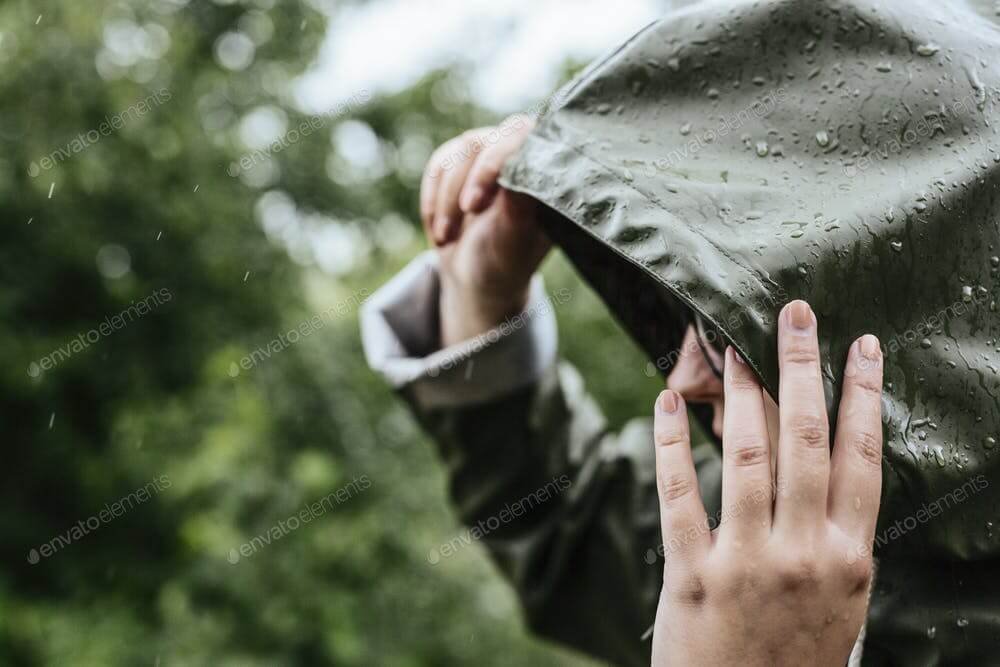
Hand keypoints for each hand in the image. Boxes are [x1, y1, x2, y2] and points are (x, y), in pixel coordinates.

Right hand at [419, 117, 550, 346]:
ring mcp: (488, 154)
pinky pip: (438, 164)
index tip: (474, 203)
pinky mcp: (460, 161)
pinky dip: (432, 198)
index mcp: (543, 172)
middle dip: (467, 182)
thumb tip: (517, 167)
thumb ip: (517, 207)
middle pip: (485, 142)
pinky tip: (440, 228)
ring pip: (458, 153)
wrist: (477, 276)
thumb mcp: (512, 241)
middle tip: (465, 214)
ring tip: (447, 237)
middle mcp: (518, 155)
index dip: (496, 162)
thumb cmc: (505, 261)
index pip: (524, 139)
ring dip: (447, 199)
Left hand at [651, 301, 882, 665]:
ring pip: (745, 457)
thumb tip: (834, 467)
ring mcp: (747, 562)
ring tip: (733, 347)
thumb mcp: (841, 602)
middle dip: (800, 369)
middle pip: (805, 441)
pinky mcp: (693, 575)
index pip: (862, 459)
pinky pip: (680, 495)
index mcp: (849, 558)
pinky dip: (670, 443)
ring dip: (740, 393)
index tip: (860, 346)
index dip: (862, 395)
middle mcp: (803, 553)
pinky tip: (667, 403)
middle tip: (793, 315)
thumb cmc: (796, 655)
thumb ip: (838, 538)